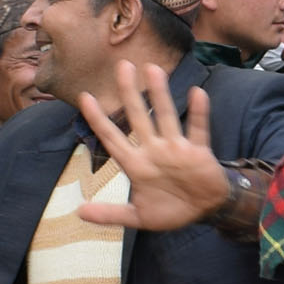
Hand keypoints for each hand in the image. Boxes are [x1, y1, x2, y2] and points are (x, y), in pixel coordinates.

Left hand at [73, 63, 237, 231]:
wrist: (204, 211)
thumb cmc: (170, 211)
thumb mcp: (138, 217)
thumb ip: (110, 214)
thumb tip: (79, 212)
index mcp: (136, 165)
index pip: (112, 138)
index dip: (98, 120)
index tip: (84, 97)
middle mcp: (154, 151)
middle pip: (138, 117)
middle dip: (129, 93)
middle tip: (122, 65)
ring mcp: (176, 149)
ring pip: (165, 117)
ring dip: (160, 95)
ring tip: (153, 70)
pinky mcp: (198, 152)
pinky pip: (197, 129)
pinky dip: (198, 113)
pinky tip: (197, 92)